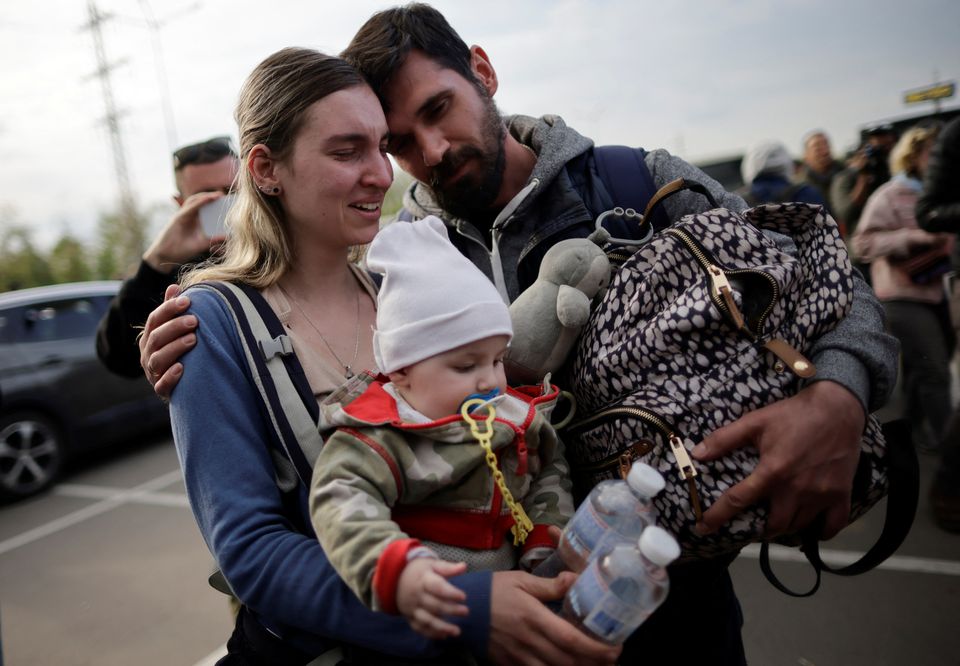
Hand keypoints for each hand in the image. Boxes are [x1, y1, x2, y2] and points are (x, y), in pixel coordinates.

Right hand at [139, 284, 197, 398]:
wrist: (184, 384)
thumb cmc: (181, 350)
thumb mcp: (176, 330)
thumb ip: (174, 311)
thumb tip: (174, 286)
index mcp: (150, 337)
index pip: (155, 319)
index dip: (169, 309)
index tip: (187, 301)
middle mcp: (147, 354)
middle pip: (156, 338)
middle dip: (174, 327)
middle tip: (194, 320)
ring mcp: (153, 372)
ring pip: (158, 359)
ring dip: (175, 348)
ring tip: (193, 339)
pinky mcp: (161, 389)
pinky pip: (162, 384)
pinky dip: (170, 377)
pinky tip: (182, 368)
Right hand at [143, 191, 225, 271]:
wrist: (166, 256)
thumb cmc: (183, 251)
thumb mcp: (202, 245)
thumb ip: (213, 240)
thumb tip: (228, 237)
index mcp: (196, 222)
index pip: (207, 209)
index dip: (217, 204)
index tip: (230, 203)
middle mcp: (190, 216)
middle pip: (202, 202)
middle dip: (213, 197)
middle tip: (227, 196)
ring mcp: (183, 216)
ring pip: (195, 201)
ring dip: (206, 196)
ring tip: (219, 195)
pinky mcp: (178, 217)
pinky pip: (190, 207)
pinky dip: (200, 202)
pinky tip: (208, 199)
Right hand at [396, 558, 467, 639]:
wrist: (396, 579)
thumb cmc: (420, 571)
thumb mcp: (432, 565)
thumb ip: (448, 568)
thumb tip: (464, 566)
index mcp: (423, 580)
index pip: (437, 587)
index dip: (450, 593)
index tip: (463, 596)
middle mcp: (417, 596)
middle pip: (434, 605)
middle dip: (451, 610)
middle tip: (466, 611)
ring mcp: (412, 608)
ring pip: (427, 620)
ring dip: (442, 627)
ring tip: (457, 631)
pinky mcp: (410, 618)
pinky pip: (420, 628)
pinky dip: (431, 634)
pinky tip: (444, 635)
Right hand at [488, 571, 619, 665]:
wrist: (461, 609)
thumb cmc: (493, 591)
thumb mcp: (521, 581)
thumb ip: (550, 585)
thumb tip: (576, 579)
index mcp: (534, 618)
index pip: (571, 639)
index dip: (595, 648)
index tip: (615, 648)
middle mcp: (529, 641)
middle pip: (569, 661)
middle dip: (594, 664)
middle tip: (610, 659)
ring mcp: (519, 657)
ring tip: (593, 664)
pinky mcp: (510, 664)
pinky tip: (564, 665)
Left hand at [692, 380, 864, 539]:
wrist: (838, 407)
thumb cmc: (794, 413)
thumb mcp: (755, 421)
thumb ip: (724, 439)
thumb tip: (697, 454)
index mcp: (772, 472)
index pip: (738, 501)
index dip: (717, 517)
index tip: (703, 528)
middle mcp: (796, 489)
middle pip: (774, 525)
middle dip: (759, 530)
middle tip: (752, 525)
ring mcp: (821, 494)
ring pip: (800, 526)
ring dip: (786, 528)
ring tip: (777, 521)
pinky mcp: (841, 494)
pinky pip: (833, 525)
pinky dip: (822, 531)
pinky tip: (811, 527)